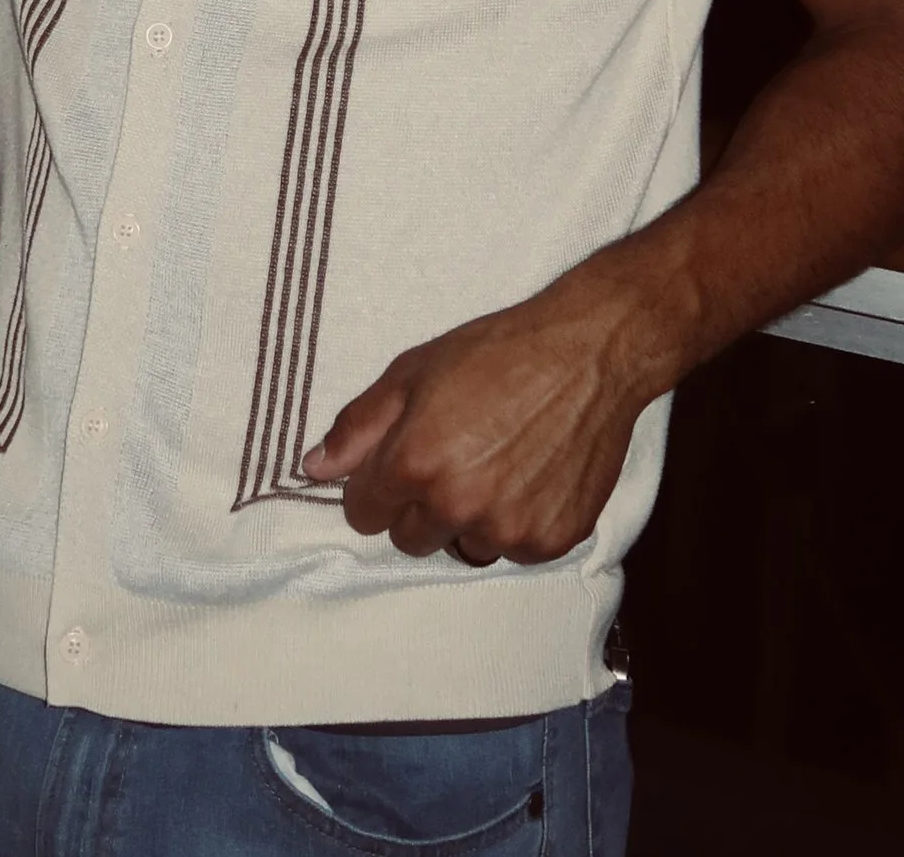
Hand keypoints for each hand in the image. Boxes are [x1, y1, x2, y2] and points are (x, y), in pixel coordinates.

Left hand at [301, 270, 668, 565]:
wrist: (589, 353)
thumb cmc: (497, 352)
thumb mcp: (413, 371)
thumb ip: (359, 425)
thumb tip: (314, 468)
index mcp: (414, 463)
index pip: (363, 514)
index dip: (377, 486)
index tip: (400, 462)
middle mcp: (457, 506)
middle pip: (410, 540)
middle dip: (420, 507)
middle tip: (453, 456)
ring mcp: (507, 529)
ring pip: (464, 548)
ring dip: (469, 520)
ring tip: (497, 462)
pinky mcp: (550, 541)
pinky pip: (513, 550)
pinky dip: (516, 522)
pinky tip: (530, 475)